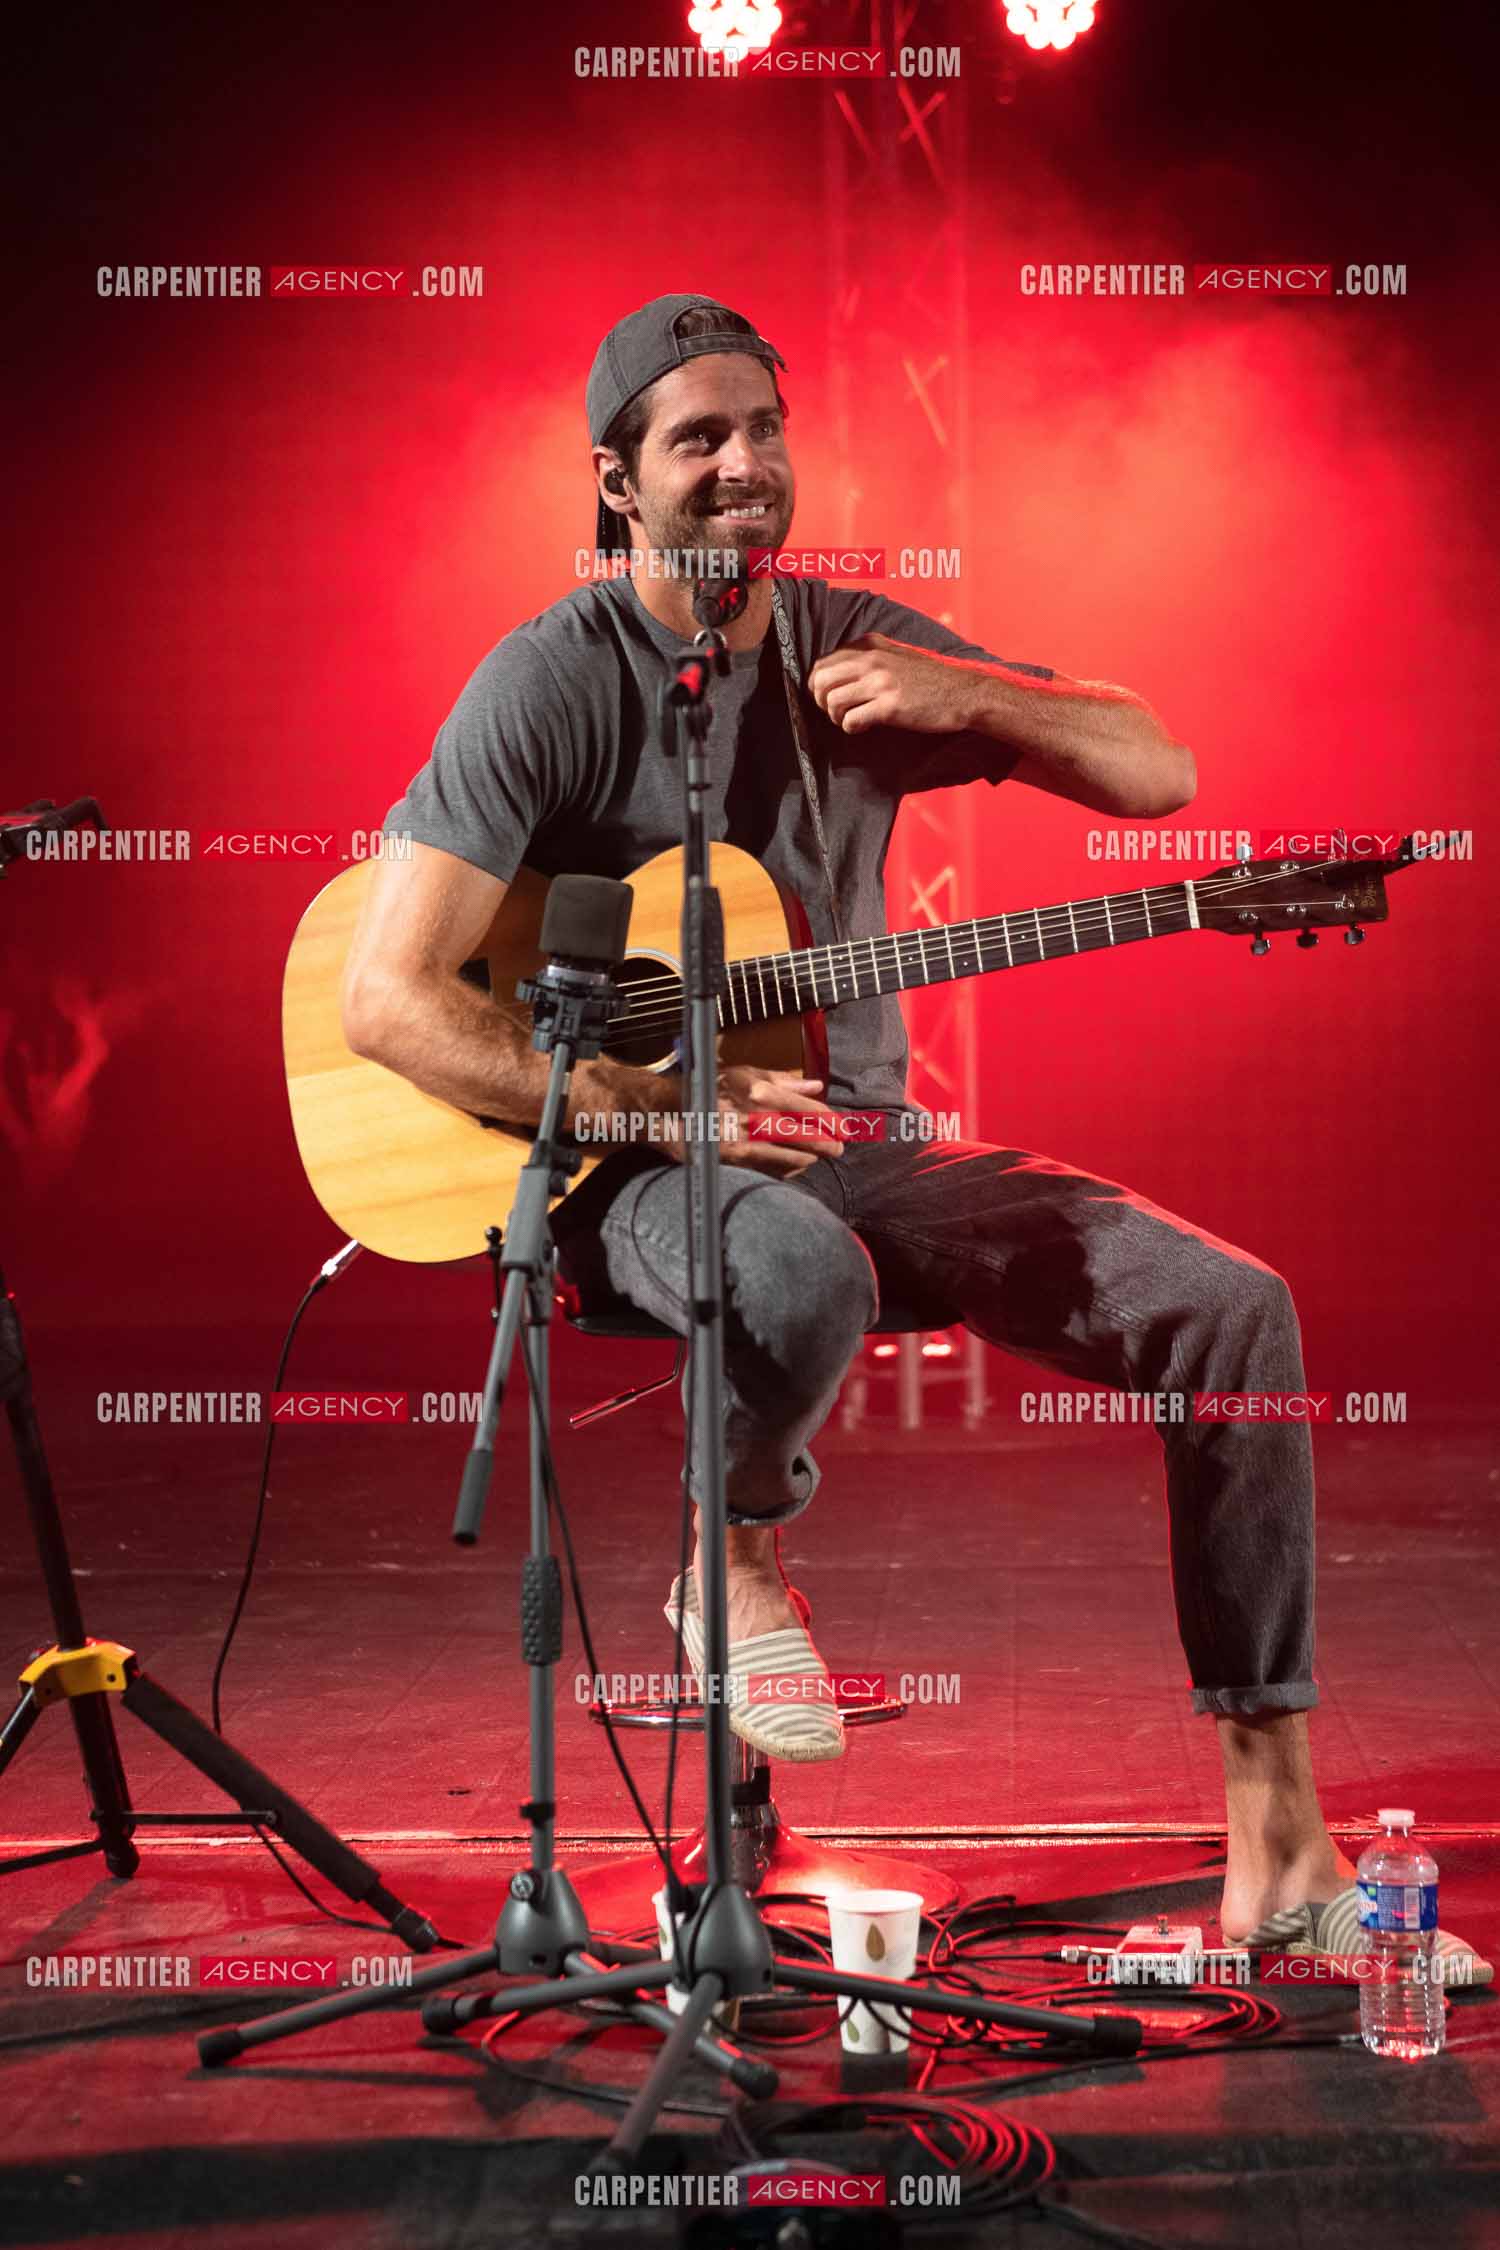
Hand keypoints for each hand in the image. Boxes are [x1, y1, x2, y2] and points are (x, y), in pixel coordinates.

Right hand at [664, 1065, 847, 1178]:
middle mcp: (757, 1117)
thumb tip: (816, 1085)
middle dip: (828, 1144)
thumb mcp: (746, 1073)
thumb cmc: (709, 1087)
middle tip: (839, 1148)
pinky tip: (795, 1165)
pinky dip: (788, 1168)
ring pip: (792, 1156)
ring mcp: (747, 1141)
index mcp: (762, 1091)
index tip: (843, 1128)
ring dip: (810, 1157)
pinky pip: (772, 1168)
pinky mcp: (737, 1160)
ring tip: (817, 1156)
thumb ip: (784, 1079)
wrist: (669, 1111)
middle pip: (806, 1136)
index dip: (831, 1121)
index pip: (809, 1110)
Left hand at [808, 632, 980, 736]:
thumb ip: (868, 657)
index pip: (823, 663)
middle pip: (820, 681)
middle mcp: (871, 659)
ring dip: (836, 717)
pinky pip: (851, 720)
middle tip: (836, 712)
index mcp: (869, 645)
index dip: (819, 685)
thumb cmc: (929, 679)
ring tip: (851, 720)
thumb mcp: (896, 655)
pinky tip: (864, 728)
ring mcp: (880, 682)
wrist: (963, 693)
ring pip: (832, 701)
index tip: (831, 697)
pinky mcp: (889, 706)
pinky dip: (851, 728)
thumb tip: (836, 672)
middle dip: (821, 701)